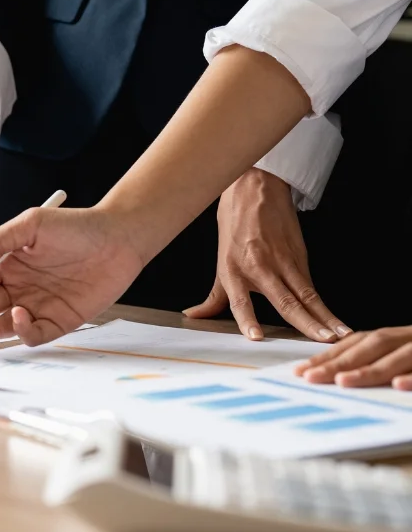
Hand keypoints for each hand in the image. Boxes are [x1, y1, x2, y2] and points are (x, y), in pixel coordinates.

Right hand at [0, 207, 146, 344]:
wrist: (119, 238)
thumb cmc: (74, 226)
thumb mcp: (30, 224)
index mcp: (4, 265)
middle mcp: (16, 288)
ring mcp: (36, 306)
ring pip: (0, 324)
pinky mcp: (59, 321)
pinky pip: (33, 333)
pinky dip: (20, 331)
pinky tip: (17, 317)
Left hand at [183, 168, 348, 343]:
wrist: (255, 189)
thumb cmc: (235, 224)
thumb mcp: (220, 261)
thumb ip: (214, 296)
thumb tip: (194, 315)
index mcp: (233, 271)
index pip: (239, 300)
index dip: (247, 319)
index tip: (256, 337)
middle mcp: (259, 268)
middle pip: (284, 301)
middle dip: (305, 323)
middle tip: (320, 342)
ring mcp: (282, 262)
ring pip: (306, 294)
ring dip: (324, 317)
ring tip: (337, 336)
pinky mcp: (299, 255)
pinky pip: (311, 285)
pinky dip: (324, 305)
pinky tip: (335, 321)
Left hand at [294, 328, 411, 389]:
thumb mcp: (401, 357)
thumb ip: (380, 363)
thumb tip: (340, 378)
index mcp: (397, 337)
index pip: (358, 343)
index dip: (330, 355)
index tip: (301, 371)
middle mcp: (409, 338)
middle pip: (373, 346)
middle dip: (339, 362)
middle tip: (311, 377)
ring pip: (399, 355)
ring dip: (369, 369)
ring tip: (341, 381)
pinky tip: (398, 385)